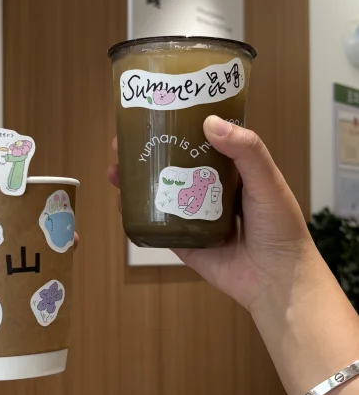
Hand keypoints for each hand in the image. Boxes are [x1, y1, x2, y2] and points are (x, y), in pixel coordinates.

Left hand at [0, 190, 80, 394]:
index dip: (5, 207)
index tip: (31, 197)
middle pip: (7, 247)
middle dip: (34, 236)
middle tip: (61, 229)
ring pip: (20, 276)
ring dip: (42, 266)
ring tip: (67, 255)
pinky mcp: (1, 325)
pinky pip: (25, 307)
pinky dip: (42, 299)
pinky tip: (60, 292)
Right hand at [108, 115, 319, 312]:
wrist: (277, 281)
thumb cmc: (280, 227)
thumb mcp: (267, 181)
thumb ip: (246, 151)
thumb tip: (209, 122)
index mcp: (229, 171)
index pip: (198, 141)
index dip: (175, 126)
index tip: (153, 114)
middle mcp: (207, 191)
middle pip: (171, 165)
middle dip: (144, 153)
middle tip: (121, 143)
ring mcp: (192, 216)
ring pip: (159, 193)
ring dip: (134, 181)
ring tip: (115, 170)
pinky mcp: (182, 242)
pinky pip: (156, 225)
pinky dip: (136, 213)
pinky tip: (120, 202)